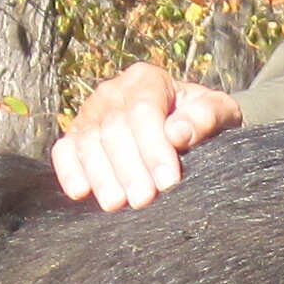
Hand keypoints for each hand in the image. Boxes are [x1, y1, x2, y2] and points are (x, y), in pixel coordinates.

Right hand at [51, 63, 243, 209]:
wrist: (183, 124)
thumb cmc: (201, 119)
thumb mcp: (219, 111)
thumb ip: (205, 117)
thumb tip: (177, 134)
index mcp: (147, 80)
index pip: (143, 111)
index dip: (153, 147)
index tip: (168, 181)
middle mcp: (113, 92)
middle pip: (113, 129)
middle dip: (128, 167)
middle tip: (143, 199)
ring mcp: (91, 113)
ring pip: (88, 141)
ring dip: (101, 175)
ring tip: (116, 204)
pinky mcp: (77, 135)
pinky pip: (65, 150)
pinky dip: (69, 170)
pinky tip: (80, 192)